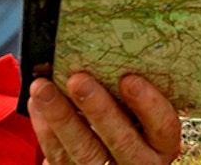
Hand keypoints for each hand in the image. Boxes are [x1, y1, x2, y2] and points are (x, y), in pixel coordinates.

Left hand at [28, 72, 181, 164]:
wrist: (108, 156)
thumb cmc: (129, 119)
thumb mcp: (140, 109)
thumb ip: (132, 89)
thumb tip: (107, 46)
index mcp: (162, 143)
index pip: (163, 125)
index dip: (148, 104)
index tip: (129, 79)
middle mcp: (140, 161)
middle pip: (122, 141)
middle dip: (98, 109)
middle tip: (78, 80)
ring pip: (85, 150)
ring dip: (62, 116)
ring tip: (43, 88)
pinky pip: (60, 157)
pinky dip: (46, 129)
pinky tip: (37, 104)